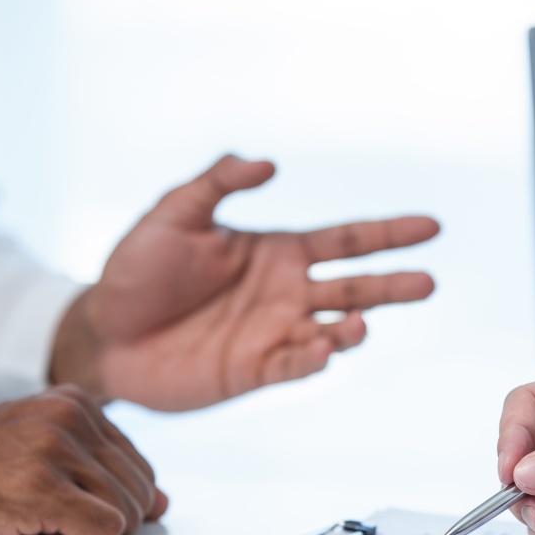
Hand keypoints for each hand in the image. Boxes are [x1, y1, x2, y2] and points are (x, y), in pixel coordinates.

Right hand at [0, 386, 166, 534]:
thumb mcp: (42, 453)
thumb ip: (105, 470)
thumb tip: (162, 504)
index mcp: (75, 402)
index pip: (141, 468)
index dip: (112, 499)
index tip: (66, 497)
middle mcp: (68, 416)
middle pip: (140, 492)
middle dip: (105, 518)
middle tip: (50, 513)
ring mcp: (53, 448)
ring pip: (127, 514)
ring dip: (85, 531)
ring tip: (35, 515)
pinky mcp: (38, 485)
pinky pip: (104, 530)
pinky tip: (35, 527)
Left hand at [50, 156, 439, 409]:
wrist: (104, 333)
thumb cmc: (136, 270)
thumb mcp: (173, 213)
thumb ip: (217, 184)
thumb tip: (268, 163)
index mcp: (278, 252)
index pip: (346, 240)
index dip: (388, 233)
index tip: (430, 226)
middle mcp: (287, 293)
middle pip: (354, 286)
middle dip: (392, 285)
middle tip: (427, 283)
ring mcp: (276, 335)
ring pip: (332, 330)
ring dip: (353, 328)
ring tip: (359, 323)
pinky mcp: (257, 372)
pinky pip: (295, 367)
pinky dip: (313, 359)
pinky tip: (322, 347)